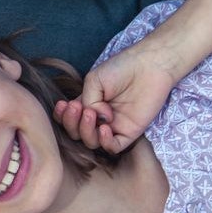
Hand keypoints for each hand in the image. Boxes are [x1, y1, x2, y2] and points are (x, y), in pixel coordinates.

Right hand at [54, 47, 176, 152]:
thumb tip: (96, 118)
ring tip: (91, 114)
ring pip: (92, 142)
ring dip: (86, 131)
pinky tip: (105, 127)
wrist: (149, 65)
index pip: (70, 119)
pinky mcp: (130, 133)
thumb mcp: (94, 80)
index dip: (62, 117)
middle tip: (78, 108)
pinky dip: (105, 141)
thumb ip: (87, 100)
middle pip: (77, 133)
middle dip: (72, 123)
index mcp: (89, 105)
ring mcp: (114, 127)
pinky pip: (113, 147)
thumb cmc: (122, 68)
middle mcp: (99, 118)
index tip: (64, 104)